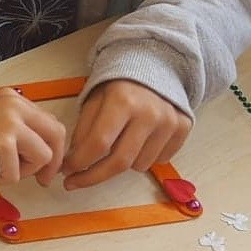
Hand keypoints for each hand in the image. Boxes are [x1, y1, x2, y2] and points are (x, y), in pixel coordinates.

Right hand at [0, 89, 66, 186]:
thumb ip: (19, 128)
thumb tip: (45, 152)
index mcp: (12, 99)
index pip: (49, 121)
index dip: (53, 146)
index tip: (46, 164)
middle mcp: (14, 106)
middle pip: (56, 133)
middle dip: (54, 161)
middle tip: (44, 179)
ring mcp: (10, 123)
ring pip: (44, 156)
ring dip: (24, 171)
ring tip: (0, 168)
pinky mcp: (3, 144)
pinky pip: (17, 174)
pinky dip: (4, 180)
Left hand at [63, 80, 191, 188]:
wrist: (155, 68)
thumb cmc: (119, 88)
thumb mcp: (94, 101)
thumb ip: (83, 130)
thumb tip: (73, 163)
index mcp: (123, 101)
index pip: (99, 143)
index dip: (79, 163)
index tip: (66, 172)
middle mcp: (149, 113)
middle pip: (120, 162)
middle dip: (93, 177)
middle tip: (76, 182)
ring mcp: (170, 122)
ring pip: (140, 165)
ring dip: (122, 164)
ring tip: (117, 146)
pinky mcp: (183, 129)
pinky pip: (159, 160)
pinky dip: (144, 157)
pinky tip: (138, 141)